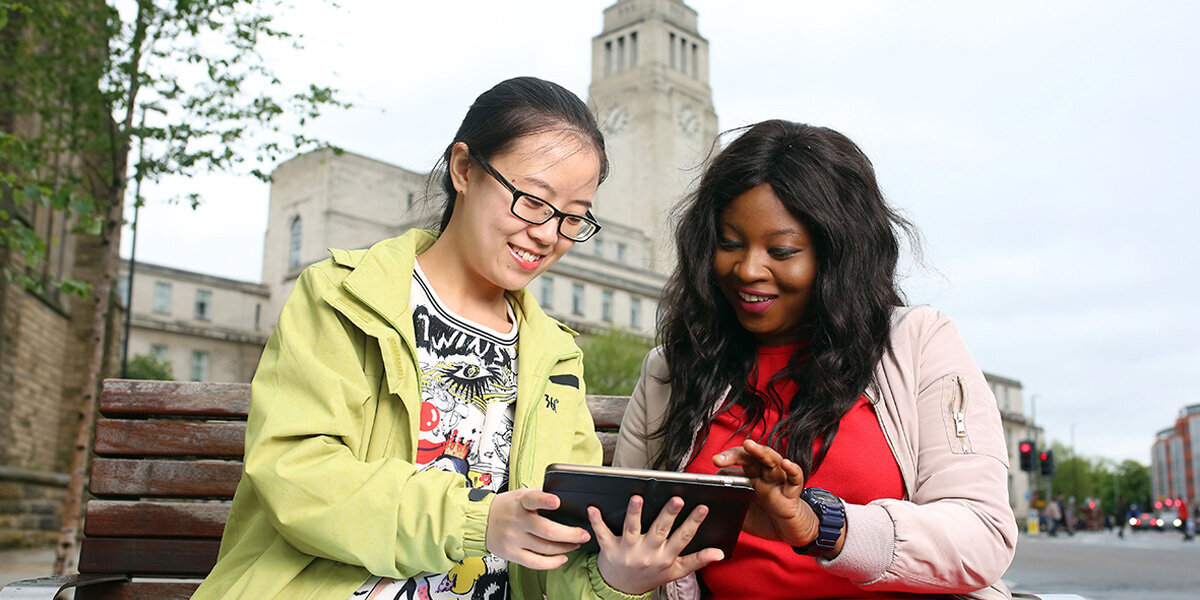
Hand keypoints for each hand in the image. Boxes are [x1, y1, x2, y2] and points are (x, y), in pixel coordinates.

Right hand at [486, 487, 589, 569]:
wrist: (481, 521)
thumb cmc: (506, 507)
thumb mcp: (520, 495)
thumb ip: (540, 495)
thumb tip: (564, 495)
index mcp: (520, 502)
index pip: (532, 499)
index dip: (545, 500)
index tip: (557, 501)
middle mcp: (517, 520)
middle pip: (547, 529)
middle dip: (570, 534)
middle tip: (584, 534)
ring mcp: (514, 538)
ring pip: (545, 547)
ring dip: (565, 547)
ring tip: (576, 543)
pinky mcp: (512, 553)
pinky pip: (535, 562)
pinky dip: (552, 562)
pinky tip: (562, 557)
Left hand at [589, 495, 724, 594]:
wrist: (620, 590)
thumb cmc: (649, 576)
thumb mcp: (676, 571)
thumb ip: (697, 561)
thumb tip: (719, 553)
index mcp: (665, 557)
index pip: (682, 538)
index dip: (693, 523)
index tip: (703, 508)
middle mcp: (648, 553)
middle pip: (659, 531)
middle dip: (668, 515)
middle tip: (677, 499)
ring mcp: (628, 551)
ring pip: (632, 529)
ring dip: (634, 514)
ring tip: (638, 498)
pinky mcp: (609, 548)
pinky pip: (603, 534)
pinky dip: (597, 521)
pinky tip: (593, 509)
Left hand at [713, 439, 816, 546]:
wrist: (790, 532)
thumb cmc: (766, 519)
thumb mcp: (742, 514)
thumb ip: (730, 505)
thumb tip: (709, 504)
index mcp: (749, 478)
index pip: (735, 464)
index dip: (724, 464)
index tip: (712, 466)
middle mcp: (763, 475)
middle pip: (750, 457)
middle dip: (734, 455)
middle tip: (718, 459)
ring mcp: (778, 481)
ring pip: (771, 460)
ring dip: (760, 452)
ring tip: (749, 445)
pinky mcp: (792, 492)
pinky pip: (795, 478)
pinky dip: (792, 470)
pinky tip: (786, 464)